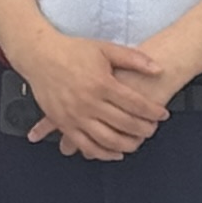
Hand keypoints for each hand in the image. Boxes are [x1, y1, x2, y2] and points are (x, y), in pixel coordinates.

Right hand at [17, 32, 166, 160]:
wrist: (39, 55)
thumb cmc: (71, 51)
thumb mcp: (105, 49)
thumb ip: (133, 59)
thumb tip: (158, 69)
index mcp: (101, 83)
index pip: (136, 104)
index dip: (153, 111)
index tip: (162, 114)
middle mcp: (88, 102)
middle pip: (125, 124)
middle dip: (144, 129)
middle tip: (152, 128)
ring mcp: (74, 115)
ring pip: (107, 139)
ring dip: (127, 145)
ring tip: (137, 142)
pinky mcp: (63, 123)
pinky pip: (85, 145)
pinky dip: (102, 154)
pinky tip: (114, 153)